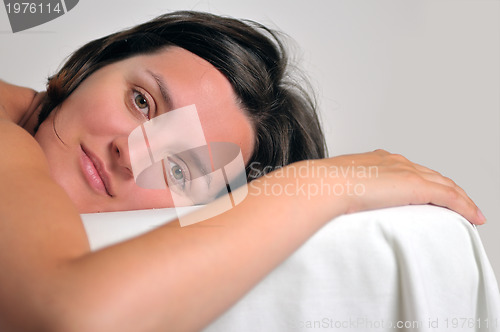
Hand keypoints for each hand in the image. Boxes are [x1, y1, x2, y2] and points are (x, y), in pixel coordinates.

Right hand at [310, 149, 484, 224]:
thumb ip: (348, 192)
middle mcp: (396, 162)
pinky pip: (449, 197)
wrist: (324, 184)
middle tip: (460, 204)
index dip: (426, 182)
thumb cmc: (324, 188)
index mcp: (378, 161)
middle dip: (449, 189)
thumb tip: (342, 205)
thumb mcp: (339, 188)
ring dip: (461, 199)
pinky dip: (464, 206)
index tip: (432, 193)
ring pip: (446, 185)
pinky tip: (473, 216)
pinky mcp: (415, 186)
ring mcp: (406, 172)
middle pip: (433, 176)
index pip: (411, 171)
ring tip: (471, 212)